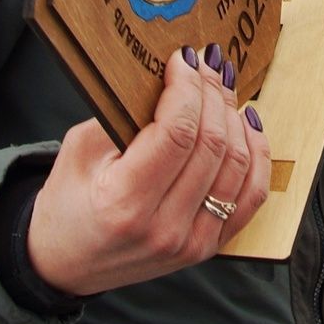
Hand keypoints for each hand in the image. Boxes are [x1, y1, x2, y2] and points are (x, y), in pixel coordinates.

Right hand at [25, 46, 269, 295]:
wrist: (66, 263)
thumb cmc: (67, 204)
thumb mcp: (79, 151)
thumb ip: (123, 115)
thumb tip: (170, 77)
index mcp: (124, 204)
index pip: (177, 133)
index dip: (187, 88)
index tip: (183, 60)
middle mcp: (164, 228)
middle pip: (211, 145)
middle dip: (212, 94)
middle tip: (206, 66)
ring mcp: (191, 242)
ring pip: (238, 166)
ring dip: (235, 118)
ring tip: (222, 89)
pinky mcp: (208, 247)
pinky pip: (251, 196)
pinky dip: (257, 156)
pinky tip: (247, 126)